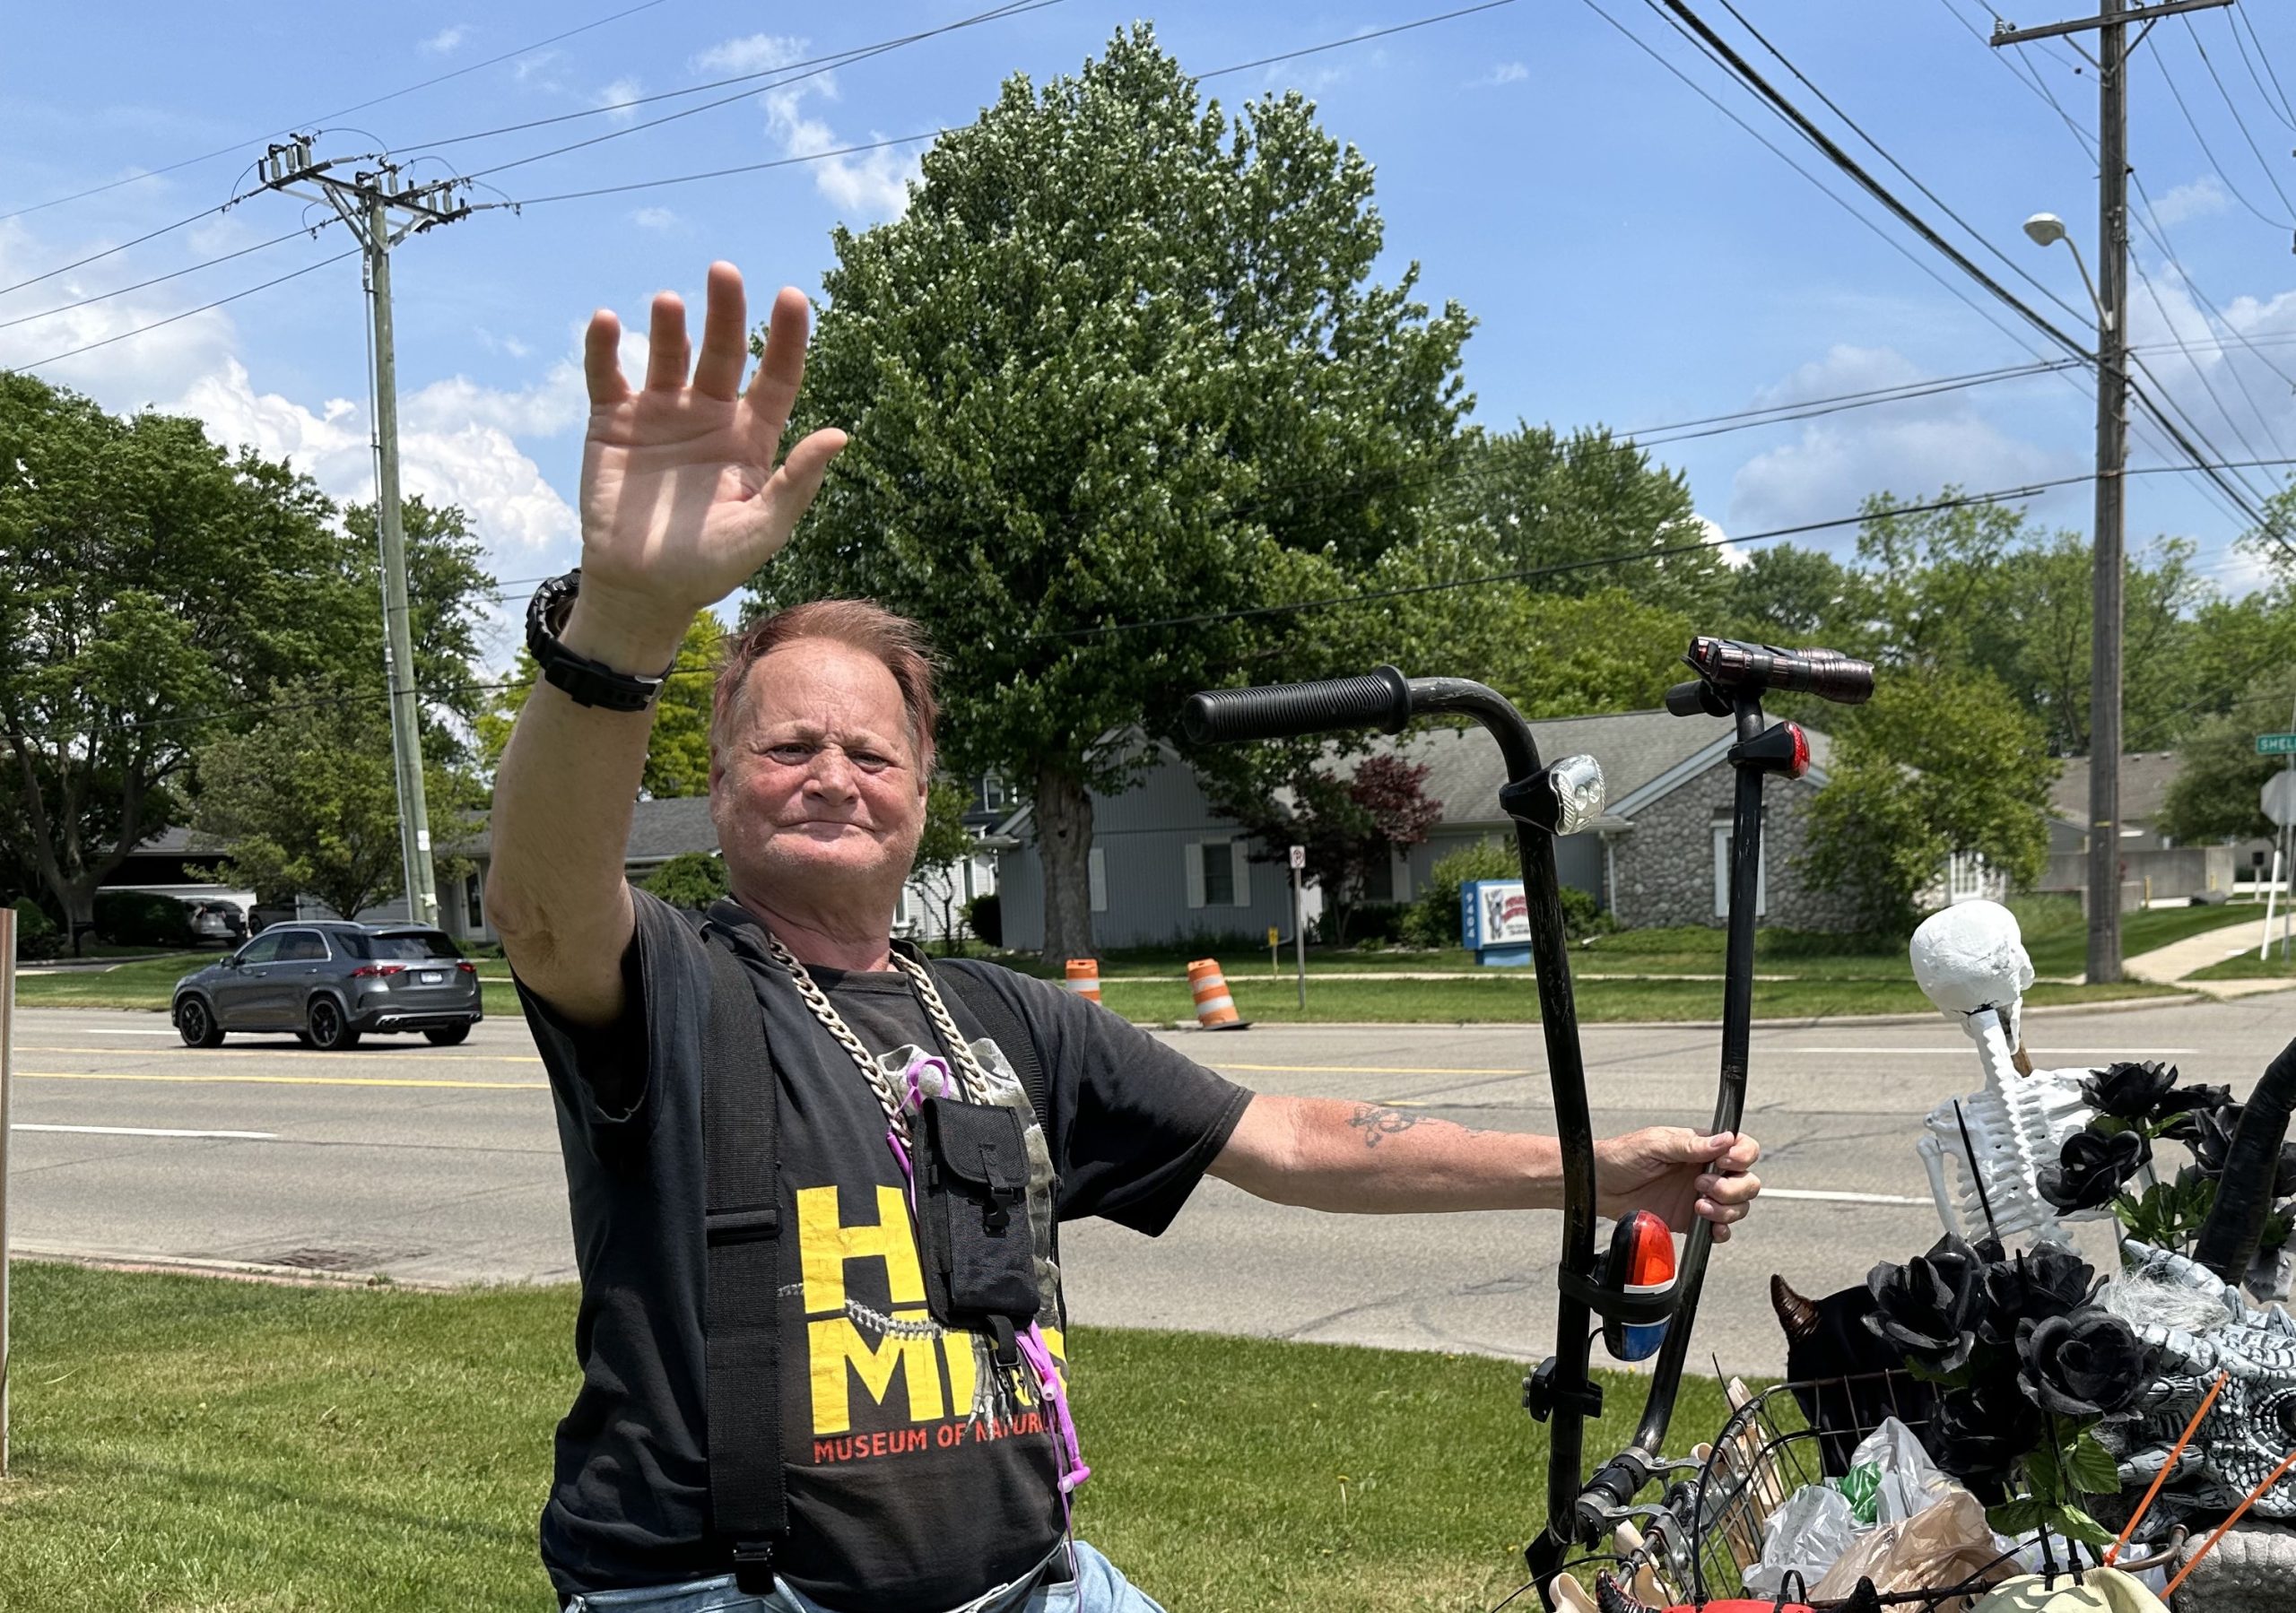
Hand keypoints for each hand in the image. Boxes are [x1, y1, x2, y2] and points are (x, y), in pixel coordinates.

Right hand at [577, 262, 846, 636]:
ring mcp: (660, 413)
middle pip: (722, 351)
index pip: (776, 376)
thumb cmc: (709, 566)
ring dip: (669, 327)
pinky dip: (604, 348)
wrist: (641, 589)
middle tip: (725, 272)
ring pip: (668, 355)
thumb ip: (797, 482)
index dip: (787, 338)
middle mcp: (709, 414)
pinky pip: (607, 375)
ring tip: (669, 303)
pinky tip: (608, 322)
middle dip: (726, 312)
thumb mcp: (762, 530)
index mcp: (751, 436)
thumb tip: (840, 434)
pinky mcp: (613, 421)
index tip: (793, 297)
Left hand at [1594, 1128, 1760, 1240]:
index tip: (1725, 1163)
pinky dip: (1722, 1230)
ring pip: (1739, 1206)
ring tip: (1697, 1204)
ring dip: (1726, 1209)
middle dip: (1734, 1187)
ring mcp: (1702, 1197)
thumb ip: (1691, 1145)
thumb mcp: (1655, 1144)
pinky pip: (1721, 1229)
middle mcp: (1707, 1171)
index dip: (1743, 1156)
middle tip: (1702, 1185)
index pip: (1742, 1148)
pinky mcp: (1692, 1221)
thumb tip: (1724, 1140)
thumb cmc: (1623, 1157)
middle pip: (1748, 1181)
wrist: (1601, 1186)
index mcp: (1702, 1148)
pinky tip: (1709, 1226)